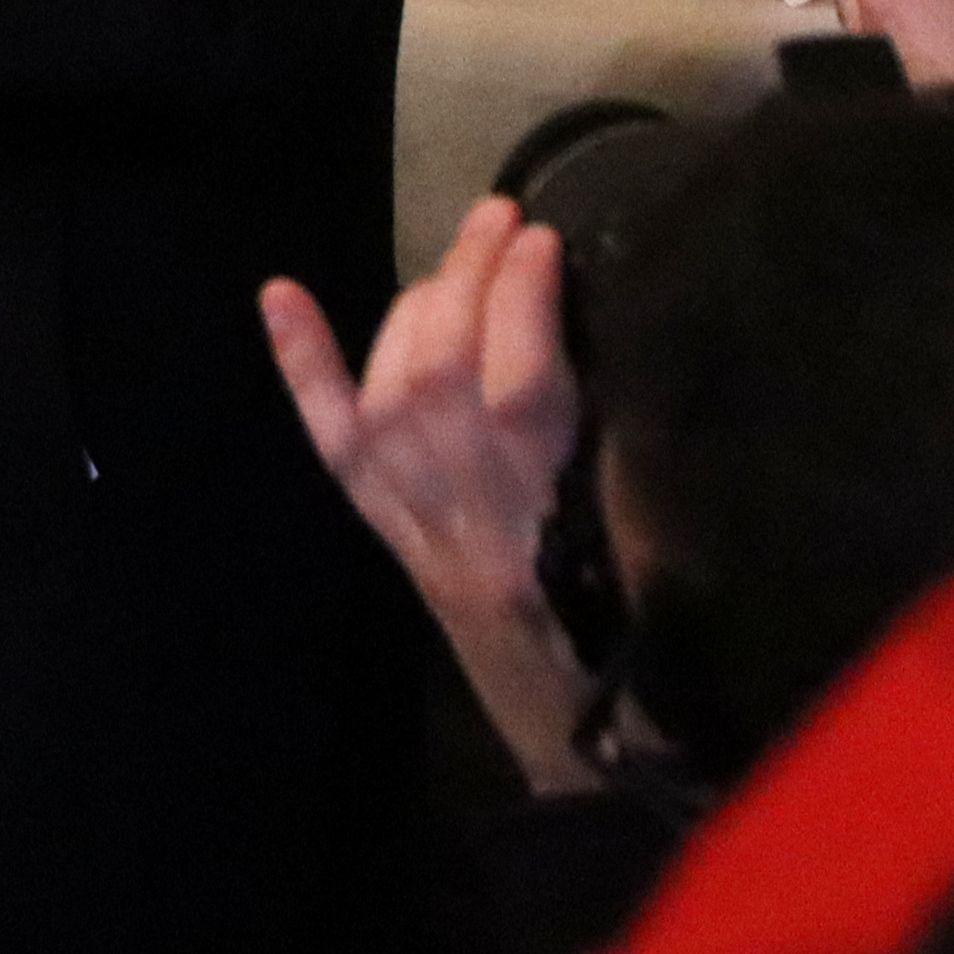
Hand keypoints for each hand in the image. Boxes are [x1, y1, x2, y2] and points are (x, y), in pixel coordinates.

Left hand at [262, 199, 599, 795]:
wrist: (581, 734)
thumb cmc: (647, 635)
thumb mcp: (673, 555)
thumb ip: (647, 465)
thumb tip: (632, 338)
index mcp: (557, 520)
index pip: (523, 384)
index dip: (525, 299)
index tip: (547, 240)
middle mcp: (470, 512)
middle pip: (446, 370)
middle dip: (470, 279)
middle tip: (503, 220)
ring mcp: (416, 517)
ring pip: (394, 388)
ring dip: (422, 304)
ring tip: (464, 254)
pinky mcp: (384, 525)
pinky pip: (333, 437)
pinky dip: (305, 363)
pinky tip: (280, 293)